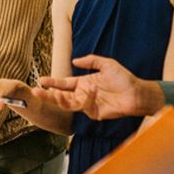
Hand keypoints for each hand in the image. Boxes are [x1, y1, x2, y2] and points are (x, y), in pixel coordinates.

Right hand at [35, 55, 158, 119]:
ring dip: (58, 100)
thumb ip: (91, 60)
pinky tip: (88, 91)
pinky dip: (81, 100)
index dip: (52, 82)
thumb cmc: (124, 78)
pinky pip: (83, 107)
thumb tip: (74, 61)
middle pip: (61, 96)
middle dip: (48, 95)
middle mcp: (83, 94)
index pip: (64, 83)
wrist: (137, 93)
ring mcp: (88, 105)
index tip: (41, 80)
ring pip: (68, 104)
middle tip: (37, 92)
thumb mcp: (107, 64)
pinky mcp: (94, 113)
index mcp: (84, 83)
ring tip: (50, 95)